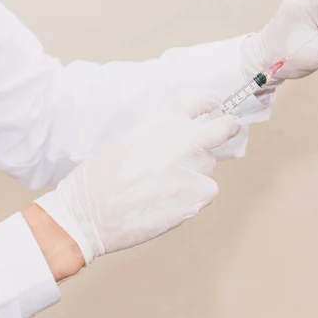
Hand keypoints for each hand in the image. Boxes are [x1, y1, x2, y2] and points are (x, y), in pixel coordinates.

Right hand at [35, 96, 240, 265]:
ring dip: (195, 172)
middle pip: (221, 127)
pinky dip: (194, 196)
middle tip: (231, 126)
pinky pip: (207, 190)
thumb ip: (158, 137)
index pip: (194, 101)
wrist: (87, 215)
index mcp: (159, 123)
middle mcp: (180, 140)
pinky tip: (169, 203)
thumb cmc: (98, 180)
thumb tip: (182, 139)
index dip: (207, 101)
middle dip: (229, 126)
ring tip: (163, 186)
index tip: (213, 105)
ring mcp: (191, 168)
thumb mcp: (126, 142)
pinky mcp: (198, 195)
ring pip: (208, 165)